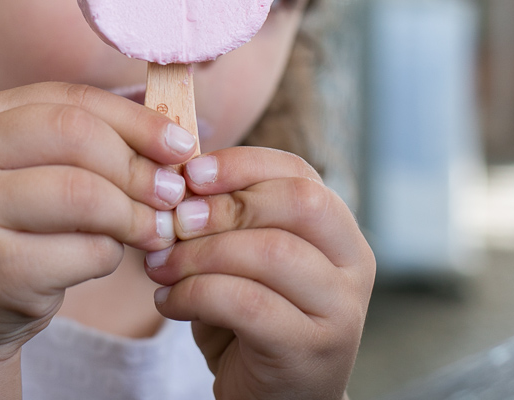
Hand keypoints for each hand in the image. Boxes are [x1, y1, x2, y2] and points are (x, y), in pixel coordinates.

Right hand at [0, 82, 196, 362]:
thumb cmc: (16, 228)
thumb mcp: (40, 171)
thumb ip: (94, 142)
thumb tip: (174, 129)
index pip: (72, 100)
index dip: (136, 120)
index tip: (182, 145)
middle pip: (76, 136)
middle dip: (137, 166)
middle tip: (174, 194)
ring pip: (82, 194)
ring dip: (133, 214)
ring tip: (155, 229)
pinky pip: (82, 251)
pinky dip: (110, 256)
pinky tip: (105, 258)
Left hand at [145, 147, 374, 399]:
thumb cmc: (251, 323)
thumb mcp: (243, 262)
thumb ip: (226, 221)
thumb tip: (176, 179)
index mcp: (339, 232)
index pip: (300, 174)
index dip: (244, 164)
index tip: (191, 174)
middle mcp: (353, 265)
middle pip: (298, 203)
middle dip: (226, 205)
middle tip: (174, 220)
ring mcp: (340, 310)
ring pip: (271, 252)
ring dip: (201, 254)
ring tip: (160, 266)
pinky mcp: (311, 350)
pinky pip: (248, 304)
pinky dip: (196, 295)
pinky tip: (170, 301)